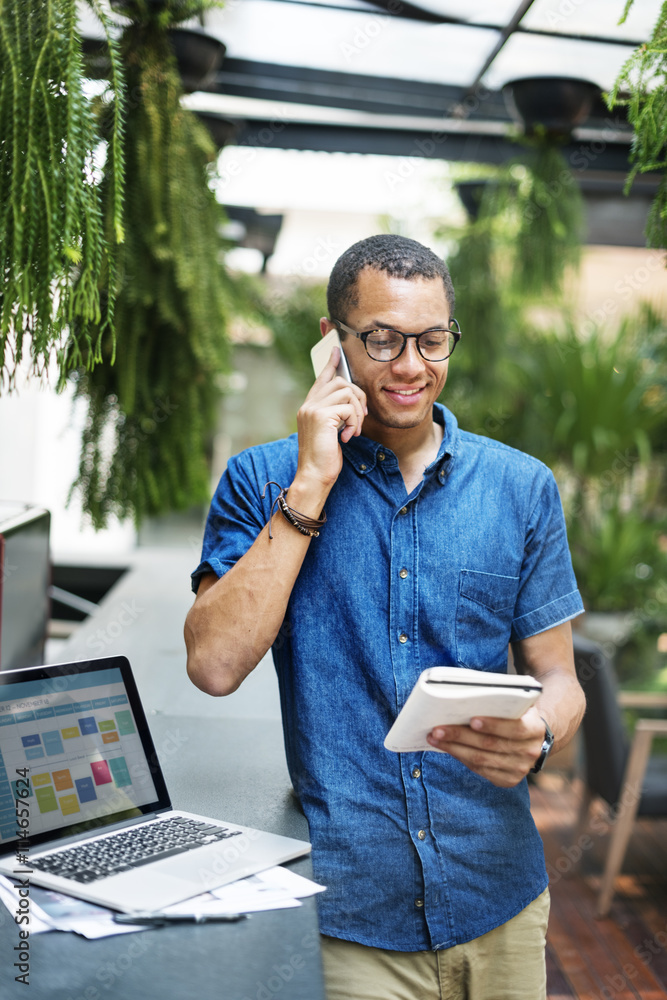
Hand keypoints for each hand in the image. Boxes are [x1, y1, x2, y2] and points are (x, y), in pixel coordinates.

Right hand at [295, 347, 366, 488]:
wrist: (314, 476)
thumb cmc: (324, 458)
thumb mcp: (330, 432)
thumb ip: (335, 414)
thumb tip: (352, 402)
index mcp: (309, 407)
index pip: (322, 378)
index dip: (331, 364)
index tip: (336, 350)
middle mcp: (308, 405)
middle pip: (340, 382)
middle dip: (358, 396)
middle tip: (361, 416)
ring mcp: (313, 409)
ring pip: (347, 392)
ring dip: (357, 412)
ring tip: (354, 430)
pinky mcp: (321, 416)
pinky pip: (348, 408)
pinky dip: (354, 422)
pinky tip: (348, 437)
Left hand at [426, 706, 546, 787]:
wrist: (533, 737)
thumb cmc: (516, 714)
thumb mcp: (516, 703)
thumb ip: (500, 701)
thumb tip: (464, 696)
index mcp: (535, 729)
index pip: (514, 728)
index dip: (493, 725)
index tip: (472, 719)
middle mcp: (530, 752)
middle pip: (491, 745)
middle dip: (461, 736)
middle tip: (438, 728)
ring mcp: (520, 769)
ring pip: (481, 760)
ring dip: (454, 748)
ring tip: (434, 738)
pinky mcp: (508, 780)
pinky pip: (480, 770)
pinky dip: (461, 758)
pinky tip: (448, 748)